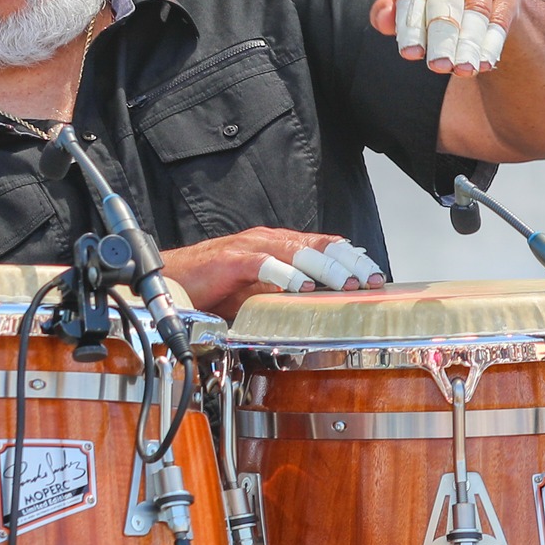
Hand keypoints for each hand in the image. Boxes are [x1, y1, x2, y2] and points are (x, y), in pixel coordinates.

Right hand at [161, 228, 383, 319]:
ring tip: (345, 284)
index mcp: (278, 245)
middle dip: (348, 263)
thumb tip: (322, 304)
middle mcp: (268, 240)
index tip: (374, 276)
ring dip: (324, 268)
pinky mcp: (231, 260)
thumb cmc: (215, 286)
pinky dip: (284, 275)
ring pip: (297, 251)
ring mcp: (250, 247)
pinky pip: (263, 264)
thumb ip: (287, 292)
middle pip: (318, 245)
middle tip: (369, 281)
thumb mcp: (260, 291)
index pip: (325, 244)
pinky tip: (301, 287)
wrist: (171, 279)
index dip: (352, 258)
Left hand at [369, 0, 524, 76]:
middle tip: (437, 65)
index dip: (411, 24)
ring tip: (462, 70)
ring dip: (468, 43)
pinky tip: (484, 64)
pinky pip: (500, 17)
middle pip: (445, 2)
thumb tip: (383, 19)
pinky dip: (491, 42)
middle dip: (441, 37)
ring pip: (476, 11)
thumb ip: (388, 14)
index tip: (411, 53)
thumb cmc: (432, 9)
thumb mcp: (407, 10)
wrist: (479, 3)